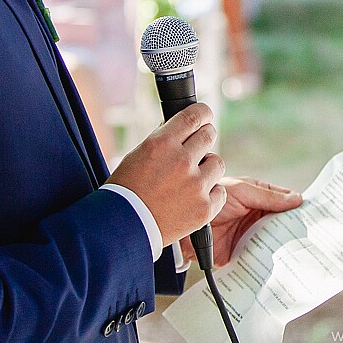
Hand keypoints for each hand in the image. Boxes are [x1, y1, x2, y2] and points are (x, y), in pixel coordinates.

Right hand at [107, 103, 226, 245]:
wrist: (122, 229)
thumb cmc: (125, 192)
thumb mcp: (138, 155)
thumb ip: (163, 140)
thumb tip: (181, 127)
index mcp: (162, 143)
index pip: (195, 115)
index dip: (203, 113)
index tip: (205, 115)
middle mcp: (181, 161)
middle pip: (208, 135)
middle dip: (203, 139)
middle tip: (196, 150)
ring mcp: (195, 185)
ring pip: (217, 163)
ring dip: (207, 168)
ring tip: (191, 179)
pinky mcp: (204, 207)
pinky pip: (220, 191)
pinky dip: (211, 194)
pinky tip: (195, 198)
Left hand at [180, 178, 302, 266]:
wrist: (185, 226)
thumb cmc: (212, 199)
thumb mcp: (242, 192)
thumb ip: (268, 196)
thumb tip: (297, 199)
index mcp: (257, 198)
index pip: (282, 201)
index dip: (297, 206)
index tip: (314, 211)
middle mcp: (255, 217)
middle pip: (281, 222)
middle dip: (293, 226)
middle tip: (311, 231)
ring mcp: (250, 236)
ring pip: (273, 241)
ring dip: (283, 243)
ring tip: (301, 246)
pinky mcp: (242, 255)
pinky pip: (259, 258)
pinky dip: (270, 260)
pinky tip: (281, 261)